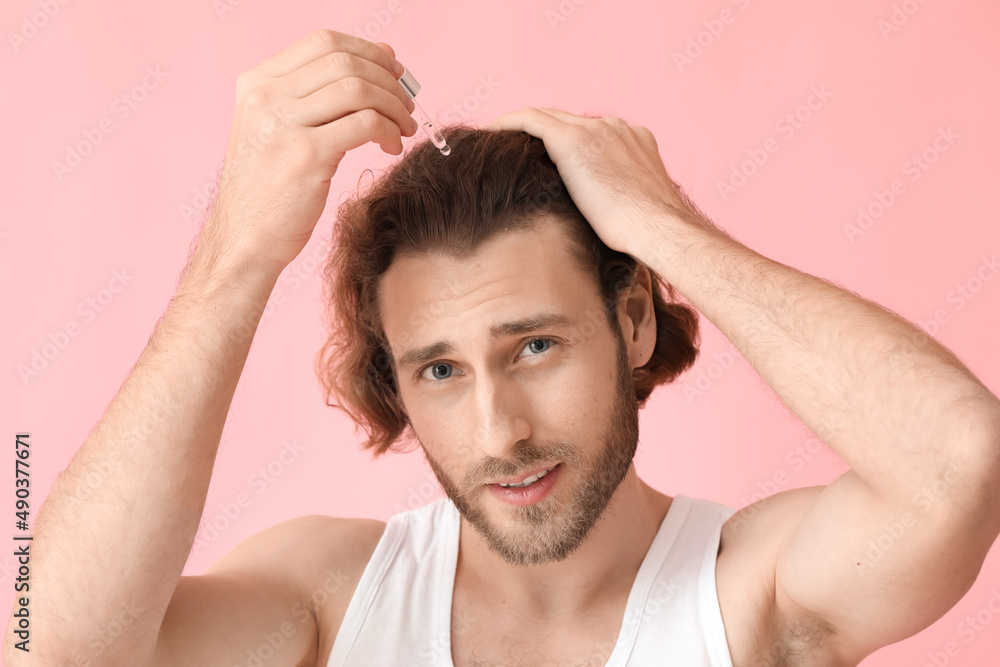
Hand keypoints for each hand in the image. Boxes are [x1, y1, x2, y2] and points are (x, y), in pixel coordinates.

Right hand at [204, 29, 418, 272]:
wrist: (245, 241)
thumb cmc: (269, 191)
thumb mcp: (277, 132)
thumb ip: (315, 98)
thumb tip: (377, 61)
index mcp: (256, 83)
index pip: (323, 43)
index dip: (368, 51)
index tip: (394, 70)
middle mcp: (265, 96)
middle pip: (345, 62)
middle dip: (387, 80)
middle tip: (406, 105)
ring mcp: (283, 124)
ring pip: (359, 89)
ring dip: (393, 106)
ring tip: (404, 128)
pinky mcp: (306, 155)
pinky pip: (365, 124)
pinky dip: (389, 130)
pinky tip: (392, 147)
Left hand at [486, 108, 715, 263]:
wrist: (658, 229)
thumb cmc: (650, 236)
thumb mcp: (633, 210)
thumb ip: (616, 202)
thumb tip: (599, 226)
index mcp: (634, 141)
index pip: (591, 135)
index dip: (566, 144)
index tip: (546, 159)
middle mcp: (615, 127)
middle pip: (567, 121)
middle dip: (541, 131)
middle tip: (513, 146)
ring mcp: (596, 130)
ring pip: (548, 118)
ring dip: (522, 127)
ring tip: (498, 141)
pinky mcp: (574, 140)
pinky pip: (530, 120)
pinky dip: (509, 122)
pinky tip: (490, 132)